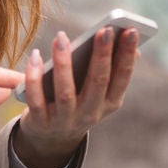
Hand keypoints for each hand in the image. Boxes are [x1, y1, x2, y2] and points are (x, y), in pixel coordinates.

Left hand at [14, 27, 138, 167]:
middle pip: (98, 83)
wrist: (50, 138)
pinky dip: (34, 78)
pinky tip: (35, 56)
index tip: (130, 30)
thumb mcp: (99, 92)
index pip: (122, 77)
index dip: (127, 54)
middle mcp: (90, 113)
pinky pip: (36, 99)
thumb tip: (134, 49)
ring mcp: (65, 120)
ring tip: (61, 37)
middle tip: (104, 29)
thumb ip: (112, 70)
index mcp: (109, 103)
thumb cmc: (77, 102)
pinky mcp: (40, 122)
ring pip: (65, 92)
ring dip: (64, 63)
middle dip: (102, 55)